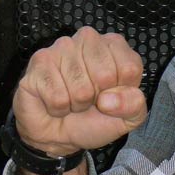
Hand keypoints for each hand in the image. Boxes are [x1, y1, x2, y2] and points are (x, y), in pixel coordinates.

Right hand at [13, 26, 146, 154]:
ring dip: (77, 104)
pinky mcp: (39, 62)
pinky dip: (58, 108)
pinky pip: (58, 97)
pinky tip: (55, 101)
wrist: (60, 135)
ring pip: (81, 88)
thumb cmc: (95, 119)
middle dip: (98, 98)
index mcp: (115, 46)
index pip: (130, 69)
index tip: (111, 94)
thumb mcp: (128, 117)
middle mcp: (89, 39)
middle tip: (90, 98)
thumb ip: (134, 105)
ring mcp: (62, 47)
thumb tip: (110, 99)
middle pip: (106, 76)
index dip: (122, 92)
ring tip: (72, 100)